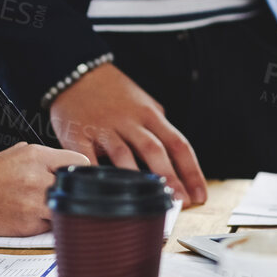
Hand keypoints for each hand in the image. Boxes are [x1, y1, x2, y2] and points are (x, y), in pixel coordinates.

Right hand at [0, 143, 90, 235]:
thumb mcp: (20, 153)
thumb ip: (48, 159)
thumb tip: (73, 169)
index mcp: (37, 156)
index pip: (79, 163)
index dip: (82, 173)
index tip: (80, 181)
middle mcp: (37, 178)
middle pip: (76, 189)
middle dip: (74, 193)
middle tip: (69, 197)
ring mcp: (33, 203)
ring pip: (67, 210)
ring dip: (63, 212)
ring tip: (49, 209)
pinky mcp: (27, 225)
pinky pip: (51, 227)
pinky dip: (48, 225)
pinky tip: (36, 219)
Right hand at [48, 63, 205, 204]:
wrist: (76, 73)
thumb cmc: (114, 93)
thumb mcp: (144, 103)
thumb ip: (159, 127)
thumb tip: (177, 152)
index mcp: (151, 116)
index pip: (178, 145)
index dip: (192, 171)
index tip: (200, 196)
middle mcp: (130, 122)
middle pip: (155, 151)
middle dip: (170, 178)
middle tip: (181, 202)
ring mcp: (104, 129)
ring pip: (124, 155)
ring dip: (137, 180)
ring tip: (147, 203)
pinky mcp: (78, 135)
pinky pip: (88, 157)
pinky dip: (96, 174)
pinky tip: (103, 193)